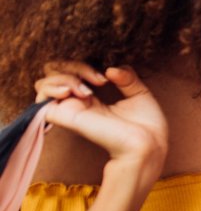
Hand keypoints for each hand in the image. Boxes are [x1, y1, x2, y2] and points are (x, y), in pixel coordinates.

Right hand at [35, 62, 167, 181]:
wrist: (149, 144)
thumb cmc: (146, 124)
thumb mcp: (140, 93)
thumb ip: (126, 77)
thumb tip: (110, 68)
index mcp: (94, 97)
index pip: (72, 71)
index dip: (85, 65)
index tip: (107, 75)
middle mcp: (79, 103)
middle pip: (53, 73)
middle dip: (71, 66)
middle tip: (98, 79)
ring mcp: (71, 110)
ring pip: (43, 84)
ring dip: (62, 77)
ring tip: (86, 89)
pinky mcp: (67, 118)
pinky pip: (42, 101)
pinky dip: (53, 89)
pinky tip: (75, 92)